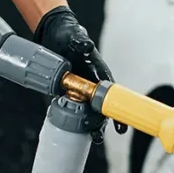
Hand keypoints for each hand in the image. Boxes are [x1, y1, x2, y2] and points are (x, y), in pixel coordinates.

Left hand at [32, 5, 126, 141]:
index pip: (110, 94)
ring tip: (92, 139)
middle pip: (99, 107)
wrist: (52, 33)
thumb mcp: (74, 36)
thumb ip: (80, 41)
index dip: (116, 110)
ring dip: (89, 125)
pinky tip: (70, 130)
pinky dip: (71, 118)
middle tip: (98, 137)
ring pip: (86, 111)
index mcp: (98, 72)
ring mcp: (78, 88)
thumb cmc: (68, 34)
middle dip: (101, 123)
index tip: (120, 126)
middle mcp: (91, 83)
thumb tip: (85, 46)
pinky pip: (70, 107)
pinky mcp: (65, 90)